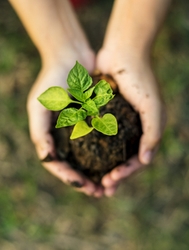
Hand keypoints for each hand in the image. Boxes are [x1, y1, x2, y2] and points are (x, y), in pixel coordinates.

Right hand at [27, 55, 103, 196]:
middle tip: (100, 192)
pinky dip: (108, 154)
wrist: (71, 57)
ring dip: (99, 172)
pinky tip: (117, 162)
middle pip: (75, 165)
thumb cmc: (52, 80)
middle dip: (86, 181)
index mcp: (51, 136)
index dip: (69, 178)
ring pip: (90, 157)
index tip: (84, 186)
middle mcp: (66, 135)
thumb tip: (47, 158)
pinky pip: (102, 141)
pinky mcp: (95, 120)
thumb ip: (40, 133)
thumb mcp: (39, 106)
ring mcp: (81, 129)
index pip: (58, 164)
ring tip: (110, 183)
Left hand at [96, 48, 165, 195]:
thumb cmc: (140, 79)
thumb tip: (145, 160)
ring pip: (111, 152)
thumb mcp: (152, 107)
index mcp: (146, 131)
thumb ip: (153, 134)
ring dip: (103, 167)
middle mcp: (134, 130)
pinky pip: (100, 137)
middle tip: (102, 189)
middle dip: (114, 176)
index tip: (111, 182)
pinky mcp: (106, 115)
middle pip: (124, 160)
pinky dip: (94, 149)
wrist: (123, 52)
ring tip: (93, 180)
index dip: (126, 173)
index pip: (138, 160)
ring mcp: (120, 123)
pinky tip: (85, 159)